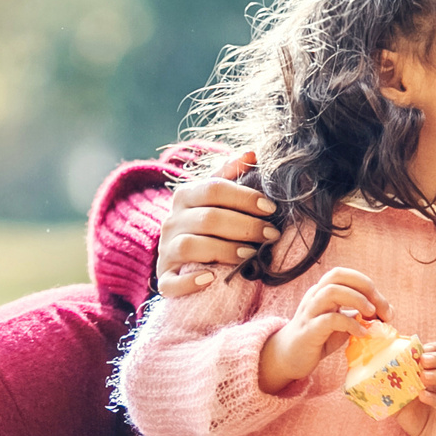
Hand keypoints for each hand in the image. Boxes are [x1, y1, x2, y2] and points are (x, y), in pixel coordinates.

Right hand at [155, 151, 280, 296]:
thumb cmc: (206, 222)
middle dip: (245, 226)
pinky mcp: (163, 277)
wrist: (178, 255)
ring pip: (191, 247)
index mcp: (185, 196)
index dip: (245, 197)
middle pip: (208, 218)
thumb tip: (252, 154)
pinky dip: (190, 282)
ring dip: (225, 251)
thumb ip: (231, 174)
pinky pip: (170, 282)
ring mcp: (165, 250)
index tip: (271, 208)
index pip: (214, 188)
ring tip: (251, 255)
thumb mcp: (215, 196)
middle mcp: (171, 221)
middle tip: (271, 234)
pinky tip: (211, 279)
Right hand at [257, 267, 390, 394]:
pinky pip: (329, 319)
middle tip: (380, 309)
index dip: (367, 285)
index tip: (384, 308)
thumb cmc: (318, 338)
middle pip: (337, 276)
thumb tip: (386, 311)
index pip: (345, 274)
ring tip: (371, 316)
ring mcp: (309, 312)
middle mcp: (314, 296)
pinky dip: (350, 324)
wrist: (288, 357)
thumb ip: (359, 314)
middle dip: (365, 288)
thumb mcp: (342, 323)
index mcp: (322, 291)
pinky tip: (361, 333)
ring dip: (357, 301)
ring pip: (331, 292)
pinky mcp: (308, 331)